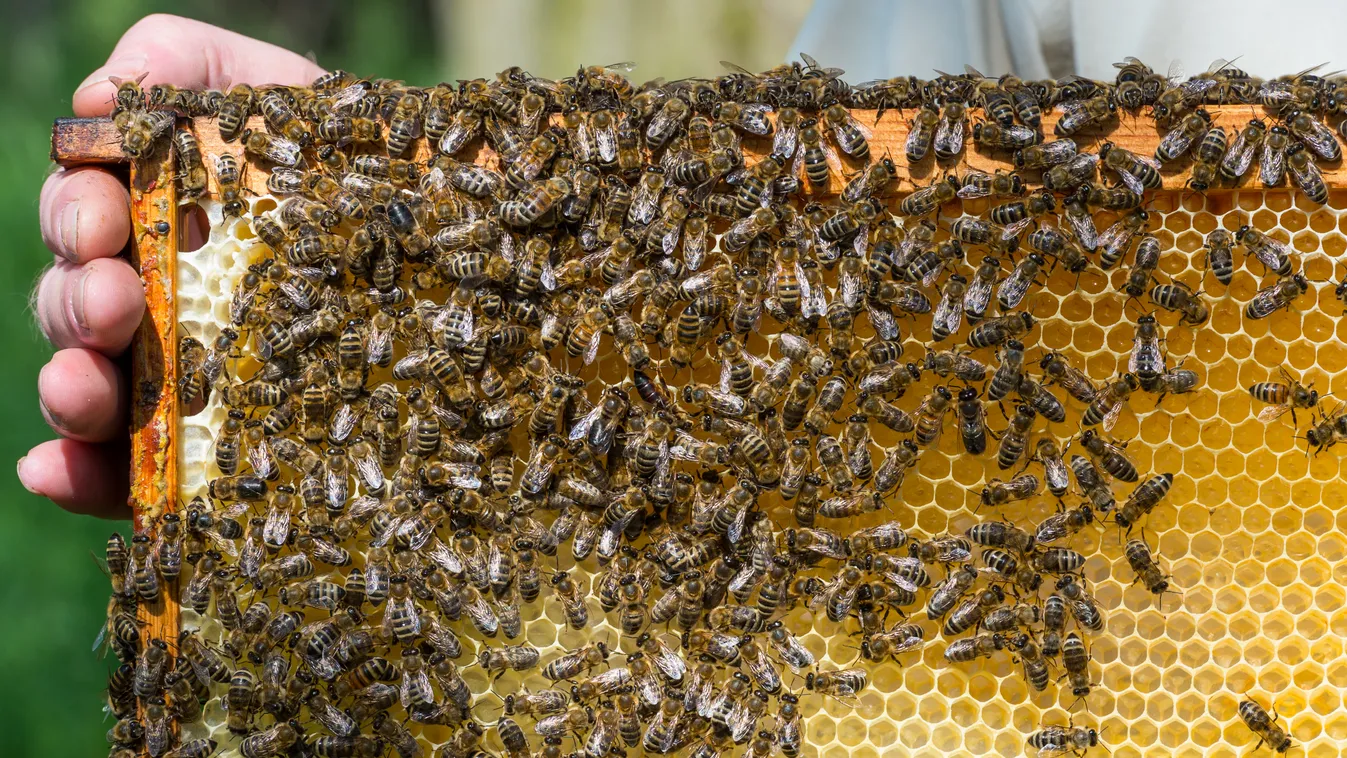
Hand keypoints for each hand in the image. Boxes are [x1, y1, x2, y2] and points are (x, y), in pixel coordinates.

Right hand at [21, 14, 323, 517]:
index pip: (90, 214)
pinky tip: (61, 470)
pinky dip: (82, 472)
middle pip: (81, 300)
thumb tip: (103, 93)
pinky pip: (129, 469)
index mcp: (163, 216)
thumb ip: (192, 65)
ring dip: (72, 385)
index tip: (105, 223)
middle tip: (114, 302)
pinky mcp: (209, 447)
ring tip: (87, 384)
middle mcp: (162, 295)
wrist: (459, 240)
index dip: (79, 215)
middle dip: (79, 300)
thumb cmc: (369, 166)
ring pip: (96, 384)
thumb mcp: (289, 96)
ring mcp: (185, 374)